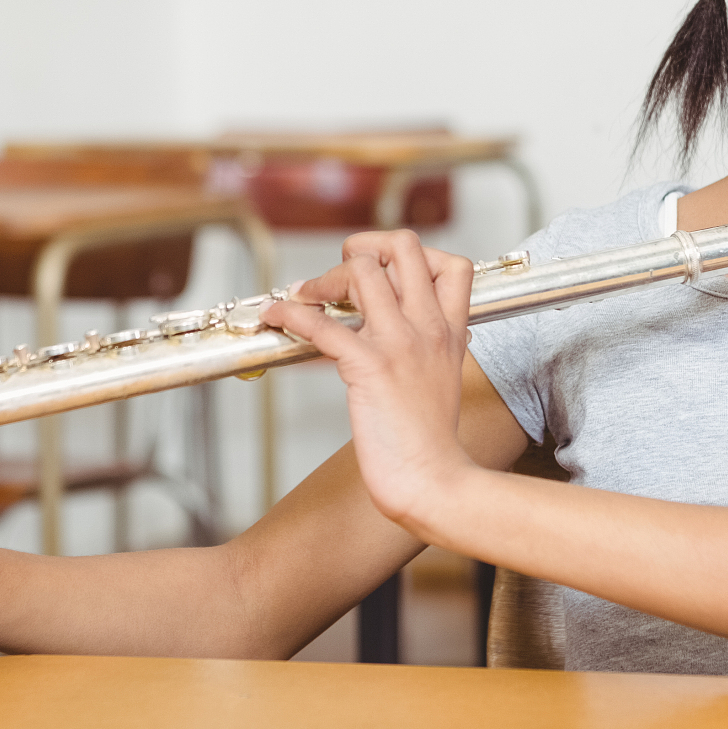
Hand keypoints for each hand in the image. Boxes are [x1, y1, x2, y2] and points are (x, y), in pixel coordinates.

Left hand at [262, 232, 474, 532]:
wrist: (434, 481)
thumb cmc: (432, 444)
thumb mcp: (444, 382)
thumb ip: (432, 351)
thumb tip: (413, 336)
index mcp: (450, 332)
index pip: (451, 264)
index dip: (414, 257)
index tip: (385, 274)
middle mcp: (427, 328)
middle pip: (404, 247)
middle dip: (364, 247)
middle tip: (342, 273)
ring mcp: (400, 344)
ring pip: (362, 271)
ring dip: (325, 278)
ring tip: (306, 296)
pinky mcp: (369, 367)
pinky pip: (322, 325)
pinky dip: (290, 315)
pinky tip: (276, 316)